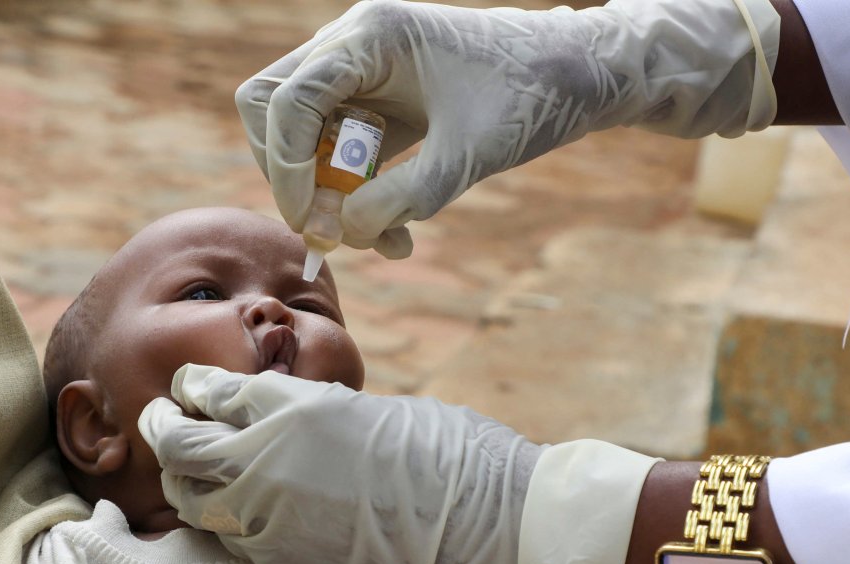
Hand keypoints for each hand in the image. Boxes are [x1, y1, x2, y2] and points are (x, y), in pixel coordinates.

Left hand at [139, 364, 543, 563]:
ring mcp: (267, 516)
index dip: (190, 387)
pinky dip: (226, 520)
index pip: (209, 392)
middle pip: (180, 446)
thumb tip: (258, 417)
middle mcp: (264, 460)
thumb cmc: (434, 448)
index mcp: (290, 408)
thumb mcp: (357, 409)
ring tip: (194, 469)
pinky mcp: (281, 561)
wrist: (475, 518)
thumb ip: (297, 413)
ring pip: (190, 499)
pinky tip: (243, 511)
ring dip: (186, 480)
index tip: (186, 387)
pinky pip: (230, 539)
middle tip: (164, 422)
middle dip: (165, 430)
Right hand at [238, 0, 777, 257]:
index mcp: (370, 36)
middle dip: (292, 178)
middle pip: (273, 111)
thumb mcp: (466, 159)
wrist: (576, 78)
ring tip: (384, 241)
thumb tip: (341, 232)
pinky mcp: (374, 100)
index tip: (311, 224)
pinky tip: (396, 232)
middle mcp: (351, 45)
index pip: (287, 101)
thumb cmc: (528, 101)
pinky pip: (337, 151)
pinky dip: (353, 195)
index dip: (286, 169)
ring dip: (326, 196)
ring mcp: (359, 71)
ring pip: (301, 136)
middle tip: (330, 233)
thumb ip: (401, 198)